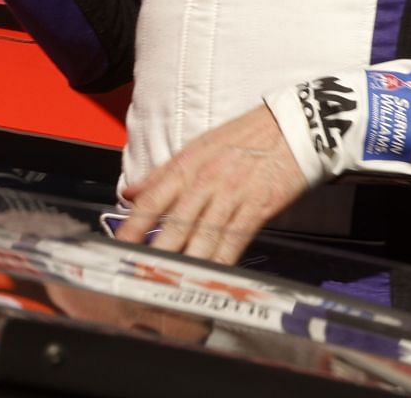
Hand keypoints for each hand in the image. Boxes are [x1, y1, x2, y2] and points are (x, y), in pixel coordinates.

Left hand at [119, 105, 308, 264]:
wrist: (293, 126)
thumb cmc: (244, 137)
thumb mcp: (198, 147)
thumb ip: (162, 173)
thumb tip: (129, 192)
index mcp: (187, 164)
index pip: (152, 199)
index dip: (132, 226)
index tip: (117, 247)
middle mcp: (205, 181)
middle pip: (174, 222)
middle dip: (155, 251)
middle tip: (140, 273)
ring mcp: (231, 195)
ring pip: (202, 235)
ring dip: (185, 262)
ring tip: (168, 283)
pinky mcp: (257, 207)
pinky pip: (234, 239)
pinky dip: (221, 261)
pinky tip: (210, 277)